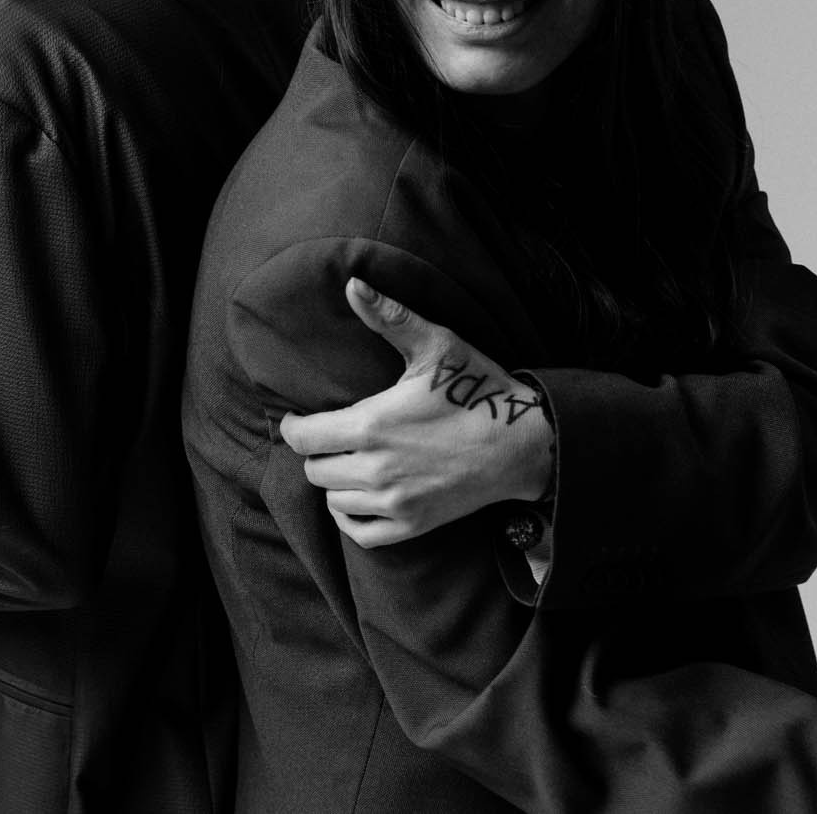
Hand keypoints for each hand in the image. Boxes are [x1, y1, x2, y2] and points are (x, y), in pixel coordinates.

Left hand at [277, 278, 553, 547]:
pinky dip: (350, 516)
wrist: (523, 443)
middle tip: (331, 436)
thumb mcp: (436, 345)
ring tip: (347, 461)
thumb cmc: (477, 390)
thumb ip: (390, 317)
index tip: (297, 418)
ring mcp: (395, 501)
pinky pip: (360, 532)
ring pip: (333, 500)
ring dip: (334, 481)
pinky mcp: (413, 524)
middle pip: (314, 468)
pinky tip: (359, 496)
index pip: (302, 437)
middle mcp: (377, 468)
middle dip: (317, 450)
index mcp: (372, 424)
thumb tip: (352, 285)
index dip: (292, 426)